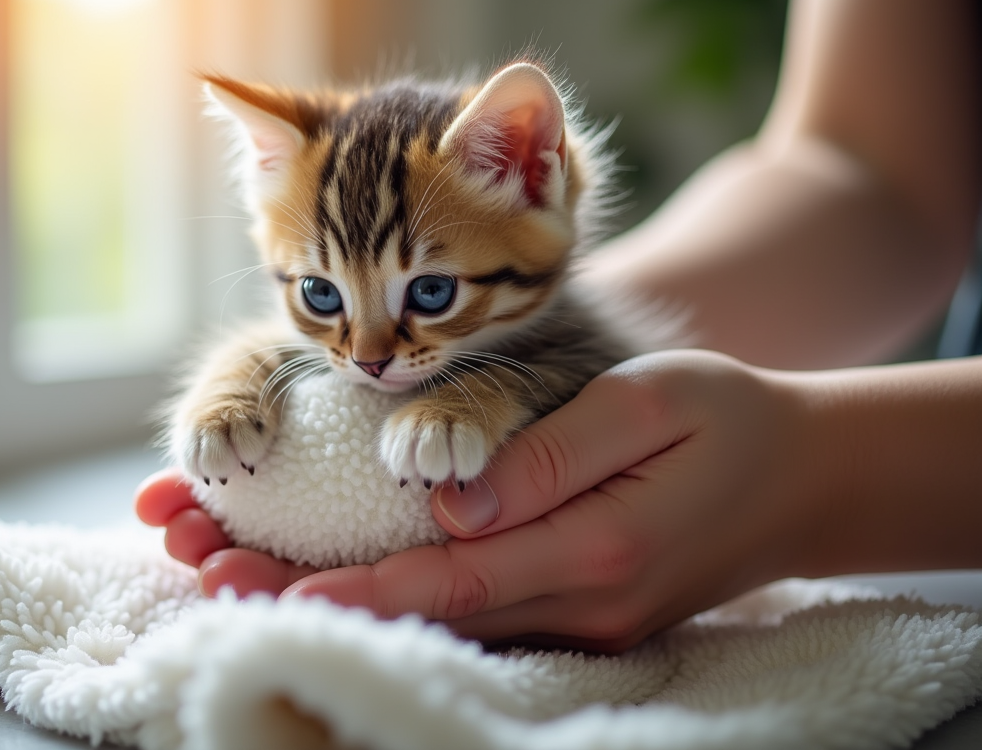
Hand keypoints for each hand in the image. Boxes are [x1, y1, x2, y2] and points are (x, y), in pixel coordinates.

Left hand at [136, 349, 825, 651]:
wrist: (802, 476)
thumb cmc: (727, 419)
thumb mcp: (649, 404)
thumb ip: (550, 452)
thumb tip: (451, 499)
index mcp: (600, 548)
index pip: (459, 579)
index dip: (366, 590)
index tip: (280, 594)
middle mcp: (587, 603)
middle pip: (438, 614)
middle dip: (328, 602)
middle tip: (224, 586)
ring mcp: (588, 618)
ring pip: (454, 621)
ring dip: (358, 606)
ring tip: (255, 583)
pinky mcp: (587, 611)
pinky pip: (487, 613)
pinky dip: (412, 602)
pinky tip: (354, 582)